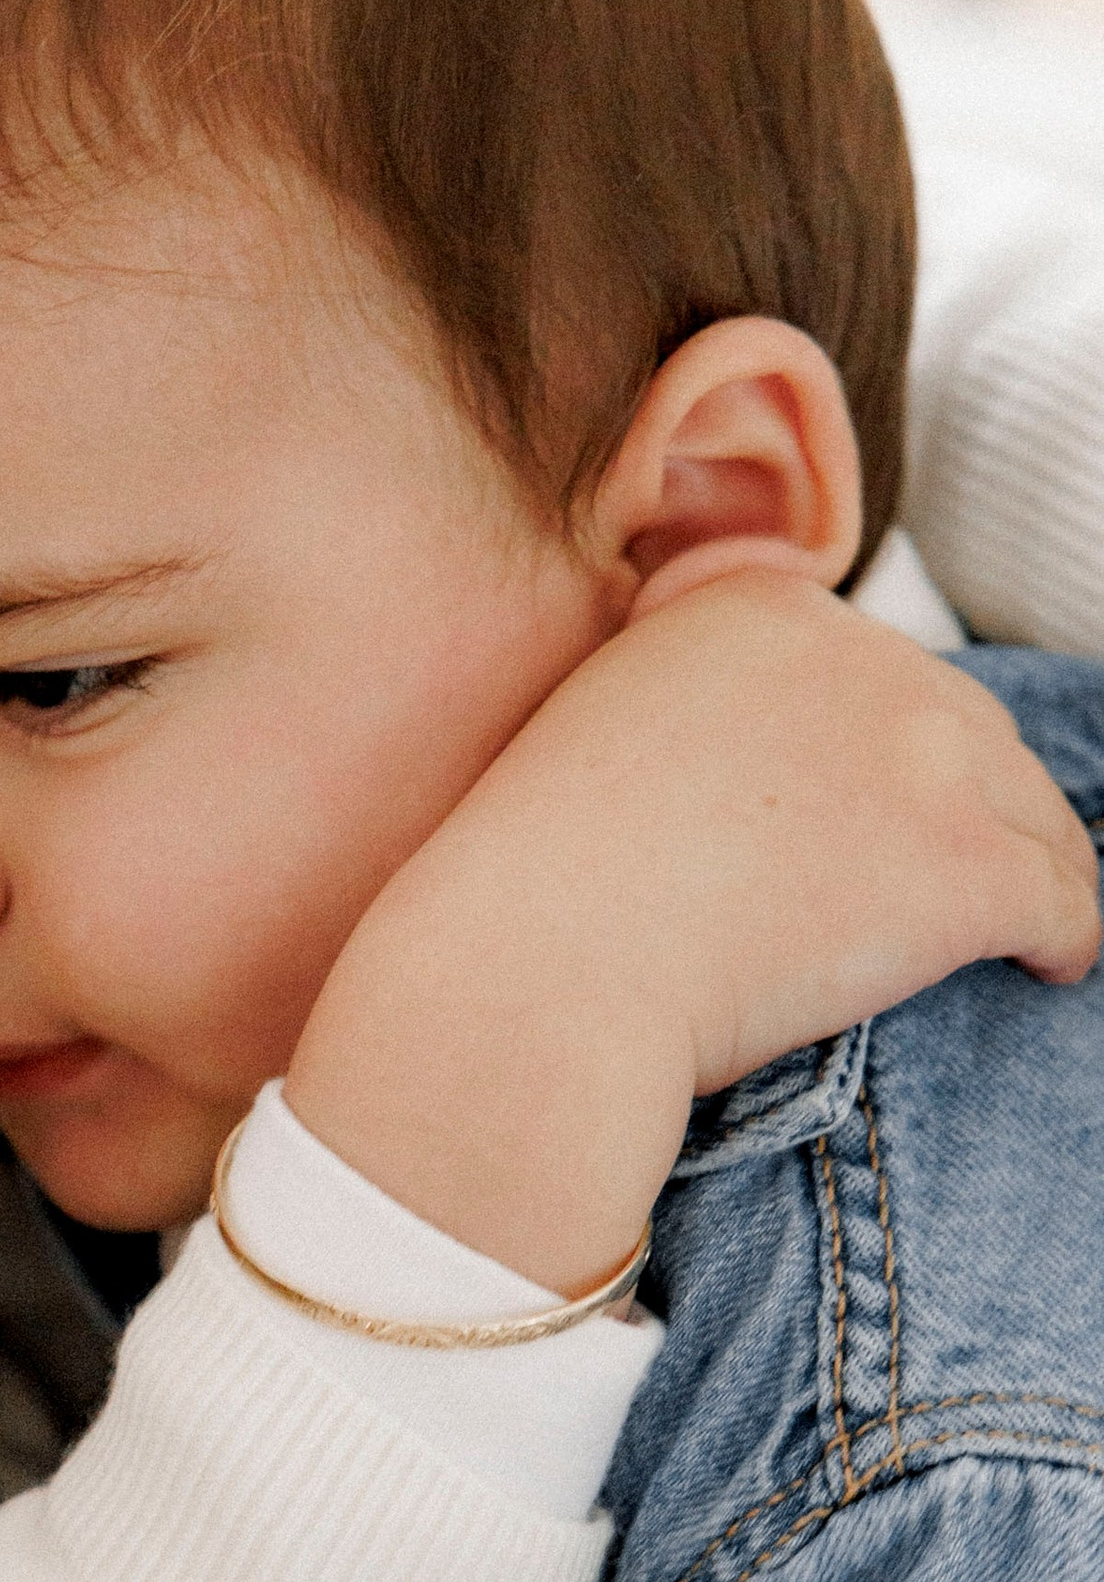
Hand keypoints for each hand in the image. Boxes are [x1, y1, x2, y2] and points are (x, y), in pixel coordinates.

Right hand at [287, 572, 1099, 1293]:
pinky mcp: (967, 864)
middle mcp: (856, 654)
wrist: (535, 975)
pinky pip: (1063, 900)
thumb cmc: (532, 894)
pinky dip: (1066, 938)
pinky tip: (1050, 969)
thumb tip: (754, 780)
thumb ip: (684, 710)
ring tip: (1020, 928)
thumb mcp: (591, 735)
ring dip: (1028, 866)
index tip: (875, 808)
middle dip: (964, 804)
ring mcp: (921, 757)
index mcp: (754, 606)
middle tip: (947, 875)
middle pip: (963, 729)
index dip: (887, 746)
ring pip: (1028, 811)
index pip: (870, 669)